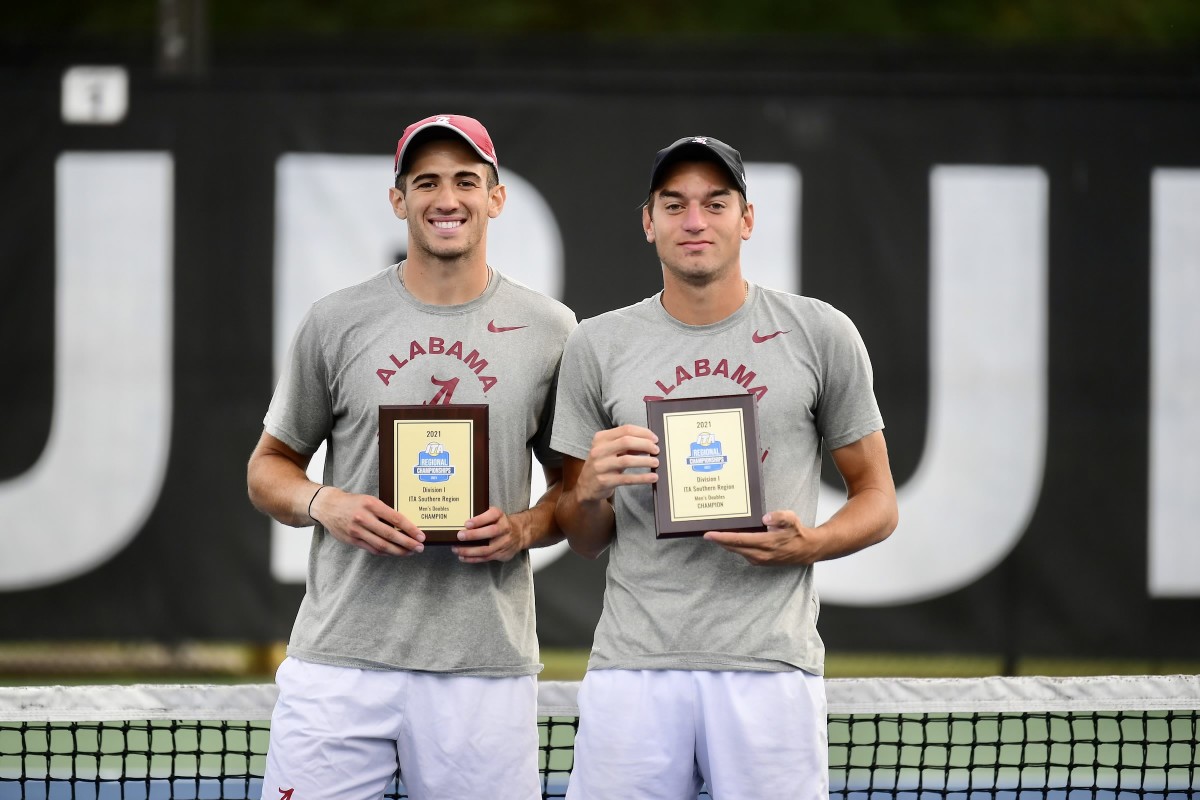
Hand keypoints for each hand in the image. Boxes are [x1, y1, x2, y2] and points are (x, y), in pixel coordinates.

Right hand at [310, 487, 425, 555]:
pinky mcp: (353, 540)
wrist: (328, 506)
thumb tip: (405, 525)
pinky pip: (372, 549)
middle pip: (390, 534)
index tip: (421, 536)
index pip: (396, 518)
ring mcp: (357, 531)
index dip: (410, 529)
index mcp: (371, 504)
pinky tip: (395, 553)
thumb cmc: (354, 502)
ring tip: (410, 552)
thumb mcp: (370, 500)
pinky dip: (386, 552)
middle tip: (420, 547)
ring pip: (381, 545)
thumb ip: (384, 512)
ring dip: (398, 551)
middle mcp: (364, 518)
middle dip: (407, 543)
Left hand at [452, 506, 525, 563]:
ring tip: (456, 549)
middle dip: (474, 535)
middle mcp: (504, 528)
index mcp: (500, 516)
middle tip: (459, 536)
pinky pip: (486, 558)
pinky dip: (473, 558)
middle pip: (490, 532)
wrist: (519, 534)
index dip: (479, 520)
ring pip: (487, 549)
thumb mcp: (494, 514)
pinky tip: (463, 557)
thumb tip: (459, 520)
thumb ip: (481, 515)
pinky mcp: (502, 554)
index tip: (467, 523)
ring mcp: (504, 542)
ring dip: (470, 550)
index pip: (491, 515)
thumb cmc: (499, 522)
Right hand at [575, 425, 659, 502]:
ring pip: (627, 460)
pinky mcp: (604, 481)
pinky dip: (642, 478)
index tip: (655, 438)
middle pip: (626, 441)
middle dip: (645, 444)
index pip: (625, 430)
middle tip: (656, 450)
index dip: (643, 433)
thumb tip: (650, 442)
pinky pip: (627, 479)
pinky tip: (652, 477)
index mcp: (601, 438)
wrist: (586, 487)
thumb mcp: (610, 451)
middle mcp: (598, 450)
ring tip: (656, 462)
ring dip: (645, 461)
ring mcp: (600, 466)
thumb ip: (626, 445)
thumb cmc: (603, 465)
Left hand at [703, 510, 821, 565]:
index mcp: (767, 544)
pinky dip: (733, 546)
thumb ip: (779, 516)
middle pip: (733, 547)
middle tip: (705, 532)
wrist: (806, 550)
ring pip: (737, 551)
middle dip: (719, 541)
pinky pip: (742, 552)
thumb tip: (765, 518)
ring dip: (725, 544)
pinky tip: (728, 539)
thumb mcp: (792, 519)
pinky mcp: (759, 561)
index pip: (739, 540)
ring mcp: (759, 560)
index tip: (709, 535)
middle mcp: (761, 554)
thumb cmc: (797, 532)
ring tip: (714, 534)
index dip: (722, 538)